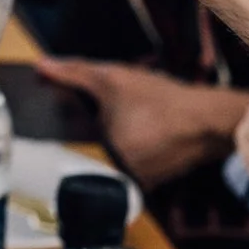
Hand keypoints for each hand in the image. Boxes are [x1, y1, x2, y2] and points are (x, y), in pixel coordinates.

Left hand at [35, 58, 247, 187]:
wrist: (207, 119)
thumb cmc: (162, 99)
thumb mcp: (113, 78)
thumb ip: (74, 73)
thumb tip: (41, 67)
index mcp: (105, 152)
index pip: (78, 137)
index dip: (82, 120)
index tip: (93, 111)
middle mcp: (120, 173)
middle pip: (99, 145)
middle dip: (107, 126)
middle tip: (128, 110)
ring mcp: (139, 180)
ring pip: (119, 152)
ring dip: (124, 137)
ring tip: (142, 119)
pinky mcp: (155, 181)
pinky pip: (137, 160)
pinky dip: (141, 147)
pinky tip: (152, 131)